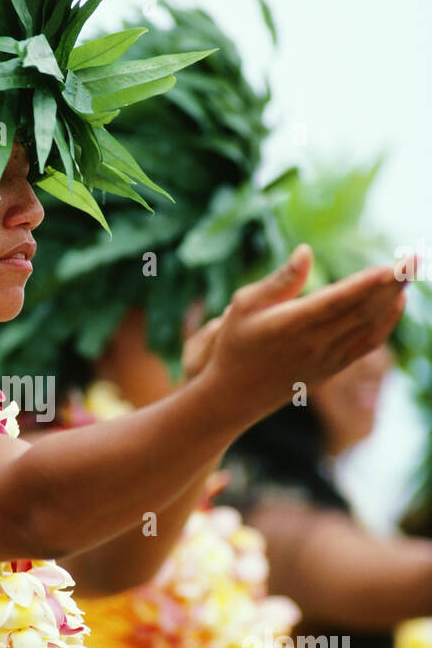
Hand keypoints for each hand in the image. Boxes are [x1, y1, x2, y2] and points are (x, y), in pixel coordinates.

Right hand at [198, 244, 409, 426]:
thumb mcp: (244, 305)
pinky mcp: (332, 369)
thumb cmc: (235, 344)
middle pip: (362, 311)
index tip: (393, 265)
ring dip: (393, 300)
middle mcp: (314, 344)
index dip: (368, 283)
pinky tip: (397, 303)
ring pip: (369, 327)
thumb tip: (306, 251)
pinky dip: (386, 323)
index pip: (338, 301)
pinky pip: (367, 344)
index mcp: (291, 325)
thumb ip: (280, 280)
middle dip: (392, 284)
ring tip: (411, 272)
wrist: (233, 397)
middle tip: (416, 258)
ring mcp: (327, 359)